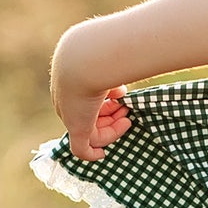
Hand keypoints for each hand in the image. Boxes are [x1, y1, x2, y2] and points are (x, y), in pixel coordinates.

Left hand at [50, 26, 131, 161]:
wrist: (84, 59)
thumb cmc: (102, 53)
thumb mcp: (110, 56)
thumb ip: (121, 62)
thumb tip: (140, 55)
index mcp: (72, 81)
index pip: (88, 98)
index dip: (107, 101)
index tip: (123, 96)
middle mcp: (68, 99)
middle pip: (90, 116)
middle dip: (111, 114)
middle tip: (127, 110)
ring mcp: (71, 115)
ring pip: (91, 131)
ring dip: (111, 129)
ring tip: (126, 118)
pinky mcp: (76, 128)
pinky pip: (81, 150)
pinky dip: (92, 155)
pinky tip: (103, 155)